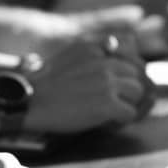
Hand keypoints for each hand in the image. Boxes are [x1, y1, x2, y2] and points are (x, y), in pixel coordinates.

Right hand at [23, 34, 152, 132]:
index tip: (120, 84)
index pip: (132, 55)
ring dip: (128, 104)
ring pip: (138, 93)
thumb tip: (114, 46)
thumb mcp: (70, 54)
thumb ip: (94, 50)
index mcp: (96, 47)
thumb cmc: (45, 83)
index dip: (130, 73)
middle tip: (115, 101)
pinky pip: (130, 113)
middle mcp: (105, 61)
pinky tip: (105, 121)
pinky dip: (120, 120)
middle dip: (130, 90)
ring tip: (110, 111)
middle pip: (137, 75)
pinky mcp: (108, 104)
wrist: (29, 101)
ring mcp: (108, 83)